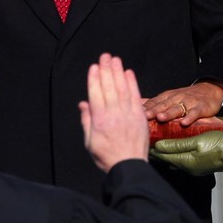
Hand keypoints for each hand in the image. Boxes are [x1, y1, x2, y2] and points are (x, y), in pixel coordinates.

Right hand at [79, 53, 148, 172]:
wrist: (129, 166)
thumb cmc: (107, 156)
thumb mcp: (90, 141)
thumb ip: (87, 120)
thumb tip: (83, 104)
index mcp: (99, 121)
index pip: (96, 94)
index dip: (94, 79)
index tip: (94, 66)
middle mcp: (113, 114)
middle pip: (109, 88)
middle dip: (106, 70)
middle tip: (105, 56)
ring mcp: (128, 114)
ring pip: (122, 89)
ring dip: (118, 73)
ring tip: (116, 60)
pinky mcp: (139, 116)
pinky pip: (136, 96)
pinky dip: (132, 83)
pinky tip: (129, 73)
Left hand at [143, 80, 222, 125]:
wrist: (209, 90)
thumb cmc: (186, 97)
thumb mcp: (169, 98)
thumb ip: (155, 102)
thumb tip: (136, 105)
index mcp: (168, 96)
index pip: (155, 102)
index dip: (146, 107)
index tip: (134, 112)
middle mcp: (177, 98)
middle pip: (163, 105)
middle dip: (153, 110)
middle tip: (144, 115)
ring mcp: (189, 102)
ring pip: (177, 108)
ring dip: (169, 113)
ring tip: (160, 118)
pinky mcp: (201, 107)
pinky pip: (195, 113)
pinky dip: (190, 117)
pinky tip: (184, 123)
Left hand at [149, 115, 222, 175]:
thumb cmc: (220, 144)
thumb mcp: (197, 141)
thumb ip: (177, 144)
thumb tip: (159, 145)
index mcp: (186, 162)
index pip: (163, 156)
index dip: (152, 147)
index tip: (143, 138)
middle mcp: (189, 166)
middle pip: (167, 157)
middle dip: (157, 149)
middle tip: (146, 138)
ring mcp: (195, 164)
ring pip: (175, 156)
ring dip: (166, 148)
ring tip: (157, 139)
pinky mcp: (201, 160)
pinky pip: (184, 155)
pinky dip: (176, 149)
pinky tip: (174, 143)